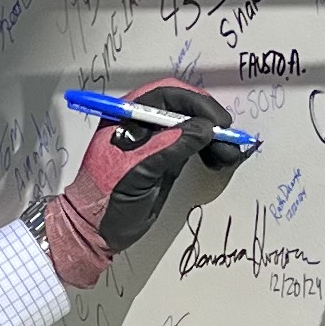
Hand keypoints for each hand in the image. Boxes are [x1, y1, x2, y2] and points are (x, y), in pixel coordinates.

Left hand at [44, 79, 240, 289]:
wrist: (95, 230)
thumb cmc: (105, 197)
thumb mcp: (137, 170)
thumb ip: (169, 147)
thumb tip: (203, 129)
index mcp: (128, 116)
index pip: (168, 95)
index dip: (196, 102)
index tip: (216, 121)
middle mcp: (144, 124)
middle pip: (185, 108)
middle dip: (209, 120)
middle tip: (229, 138)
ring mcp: (156, 142)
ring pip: (192, 127)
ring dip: (214, 137)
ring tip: (229, 154)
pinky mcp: (166, 160)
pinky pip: (193, 146)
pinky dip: (209, 149)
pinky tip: (219, 158)